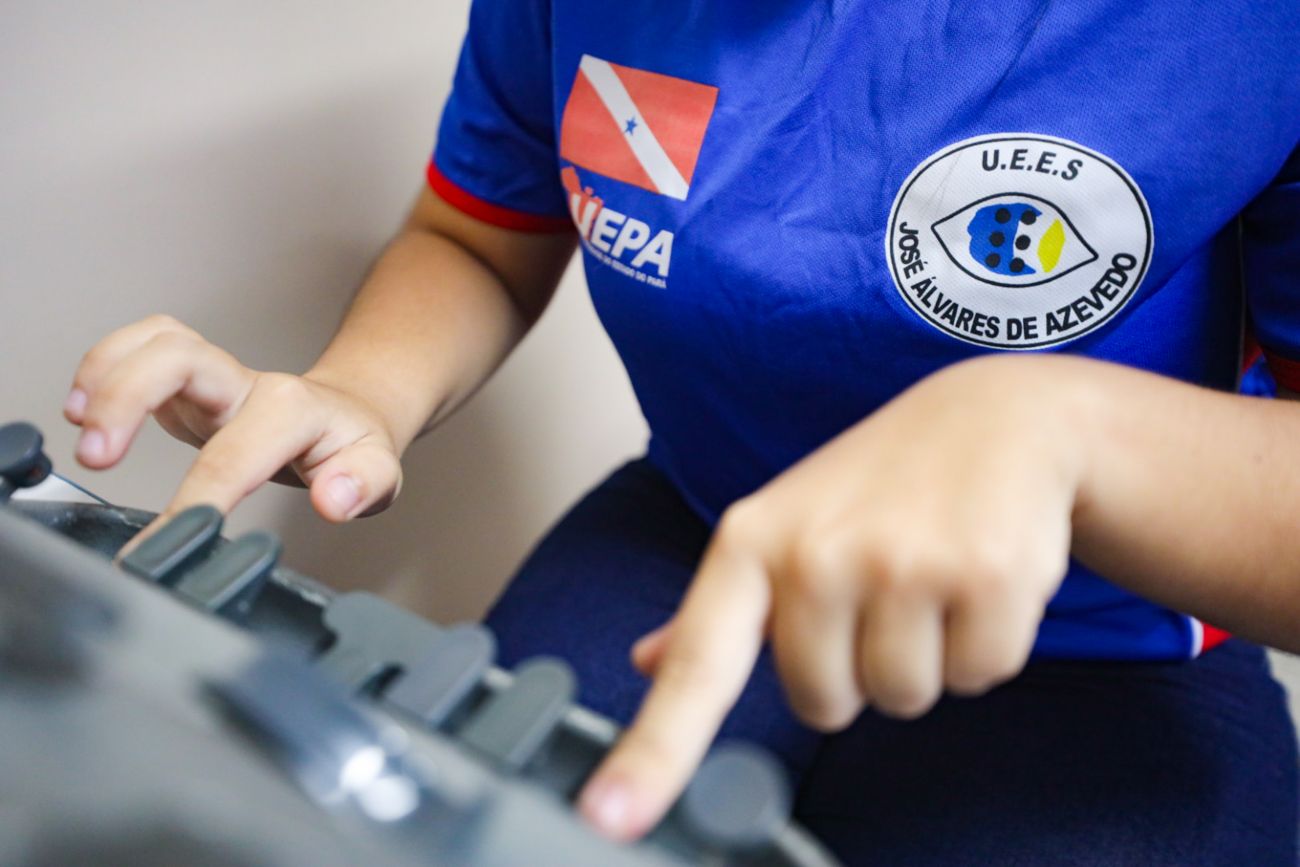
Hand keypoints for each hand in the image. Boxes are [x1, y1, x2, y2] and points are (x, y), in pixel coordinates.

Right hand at [65, 315, 403, 540]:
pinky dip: (103, 367)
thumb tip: (333, 499)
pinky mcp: (187, 381)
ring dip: (106, 372)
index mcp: (292, 411)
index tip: (171, 537)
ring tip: (79, 423)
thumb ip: (361, 485)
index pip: (235, 452)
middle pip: (180, 357)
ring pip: (155, 341)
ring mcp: (213, 378)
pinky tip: (83, 409)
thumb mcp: (379, 474)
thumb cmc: (353, 447)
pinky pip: (139, 350)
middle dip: (128, 398)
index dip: (199, 496)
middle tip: (96, 459)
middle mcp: (246, 384)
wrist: (349, 415)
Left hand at [579, 356, 1088, 839]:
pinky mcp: (985, 574)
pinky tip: (978, 576)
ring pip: (903, 698)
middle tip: (880, 589)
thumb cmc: (875, 482)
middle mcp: (816, 553)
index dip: (653, 752)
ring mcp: (901, 563)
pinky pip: (979, 675)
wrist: (996, 418)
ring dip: (925, 655)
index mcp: (751, 542)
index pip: (697, 666)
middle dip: (858, 666)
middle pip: (823, 705)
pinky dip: (987, 641)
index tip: (611, 816)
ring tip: (930, 576)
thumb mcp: (783, 524)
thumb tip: (645, 661)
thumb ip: (716, 609)